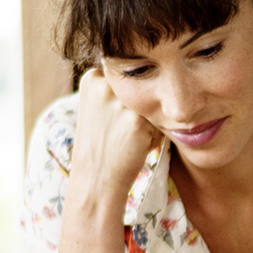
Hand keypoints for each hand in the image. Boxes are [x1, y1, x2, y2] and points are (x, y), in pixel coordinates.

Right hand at [70, 69, 161, 206]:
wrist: (96, 178)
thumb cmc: (101, 143)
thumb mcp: (99, 106)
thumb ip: (117, 89)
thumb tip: (152, 74)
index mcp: (93, 78)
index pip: (128, 80)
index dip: (125, 101)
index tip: (109, 118)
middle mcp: (105, 85)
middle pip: (141, 91)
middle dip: (137, 111)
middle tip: (117, 131)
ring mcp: (121, 103)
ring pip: (151, 106)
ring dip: (147, 123)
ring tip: (125, 138)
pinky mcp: (138, 121)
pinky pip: (159, 123)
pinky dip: (152, 136)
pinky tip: (134, 146)